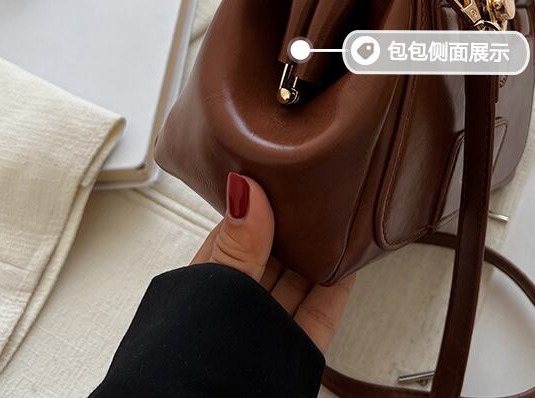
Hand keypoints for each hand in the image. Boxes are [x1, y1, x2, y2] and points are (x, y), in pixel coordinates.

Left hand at [191, 173, 353, 352]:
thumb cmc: (184, 359)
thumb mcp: (215, 288)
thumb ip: (239, 245)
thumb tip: (246, 187)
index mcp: (208, 279)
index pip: (240, 228)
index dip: (263, 201)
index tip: (288, 174)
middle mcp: (238, 302)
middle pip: (275, 253)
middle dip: (297, 225)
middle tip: (324, 190)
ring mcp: (266, 325)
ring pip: (300, 279)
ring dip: (320, 251)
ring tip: (342, 216)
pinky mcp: (293, 349)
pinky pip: (321, 310)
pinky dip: (336, 284)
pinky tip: (349, 261)